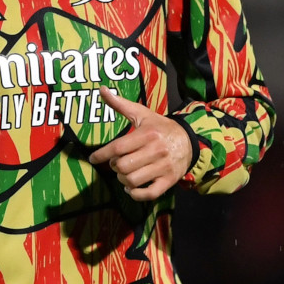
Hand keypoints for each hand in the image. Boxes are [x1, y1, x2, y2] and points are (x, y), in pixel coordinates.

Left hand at [88, 86, 191, 200]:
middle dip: (115, 166)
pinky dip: (136, 194)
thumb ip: (120, 104)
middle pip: (123, 166)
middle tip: (116, 162)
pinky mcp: (169, 180)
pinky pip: (149, 194)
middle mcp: (155, 151)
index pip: (118, 147)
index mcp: (147, 134)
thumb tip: (102, 89)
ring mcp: (163, 167)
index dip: (102, 154)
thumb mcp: (142, 114)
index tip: (93, 158)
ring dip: (123, 180)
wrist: (190, 140)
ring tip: (123, 173)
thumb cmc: (160, 127)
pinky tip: (131, 188)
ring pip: (133, 181)